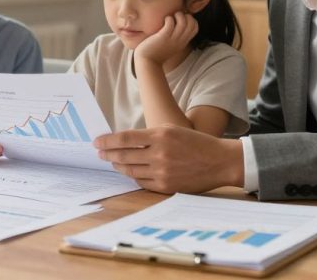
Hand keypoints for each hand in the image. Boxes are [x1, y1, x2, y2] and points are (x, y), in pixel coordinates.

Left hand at [94, 125, 243, 193]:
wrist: (219, 162)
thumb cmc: (196, 143)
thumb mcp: (172, 130)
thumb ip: (149, 135)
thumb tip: (125, 140)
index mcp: (161, 135)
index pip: (125, 138)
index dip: (108, 140)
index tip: (97, 142)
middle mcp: (159, 153)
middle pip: (124, 155)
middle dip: (108, 154)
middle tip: (100, 153)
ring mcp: (162, 171)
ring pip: (131, 170)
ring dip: (119, 165)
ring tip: (113, 162)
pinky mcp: (166, 186)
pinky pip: (142, 182)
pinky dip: (133, 176)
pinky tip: (129, 172)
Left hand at [133, 12, 197, 65]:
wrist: (147, 63)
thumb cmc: (156, 53)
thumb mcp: (170, 46)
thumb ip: (175, 39)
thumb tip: (174, 28)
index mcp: (182, 42)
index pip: (195, 28)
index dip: (191, 20)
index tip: (181, 19)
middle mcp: (180, 41)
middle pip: (192, 24)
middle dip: (186, 15)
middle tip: (176, 17)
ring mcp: (172, 39)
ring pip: (183, 22)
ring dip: (178, 15)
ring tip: (170, 18)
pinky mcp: (163, 37)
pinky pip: (170, 23)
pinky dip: (168, 18)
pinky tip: (164, 21)